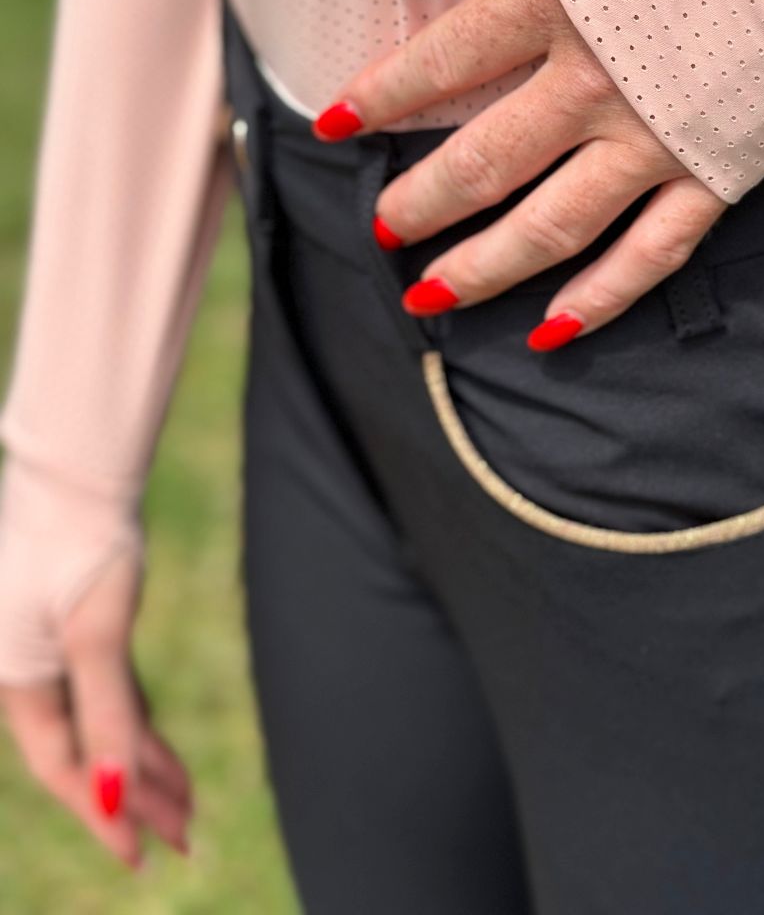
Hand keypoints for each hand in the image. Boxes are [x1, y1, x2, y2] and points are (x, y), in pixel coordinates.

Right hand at [0, 547, 192, 869]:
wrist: (74, 472)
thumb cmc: (79, 543)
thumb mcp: (98, 633)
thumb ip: (107, 713)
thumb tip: (117, 794)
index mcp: (17, 682)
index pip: (63, 767)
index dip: (104, 813)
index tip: (143, 853)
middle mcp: (26, 673)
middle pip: (84, 752)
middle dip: (132, 798)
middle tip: (184, 839)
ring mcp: (49, 650)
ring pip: (99, 723)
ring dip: (140, 763)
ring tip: (185, 807)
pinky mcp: (75, 627)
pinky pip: (106, 693)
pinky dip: (135, 722)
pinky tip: (161, 749)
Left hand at [313, 0, 728, 350]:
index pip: (444, 60)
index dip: (378, 92)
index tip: (328, 119)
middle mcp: (601, 83)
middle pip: (484, 161)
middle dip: (420, 201)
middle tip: (378, 228)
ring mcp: (667, 137)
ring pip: (552, 227)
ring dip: (482, 268)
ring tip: (427, 297)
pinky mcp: (729, 168)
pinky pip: (654, 254)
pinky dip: (603, 298)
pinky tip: (557, 330)